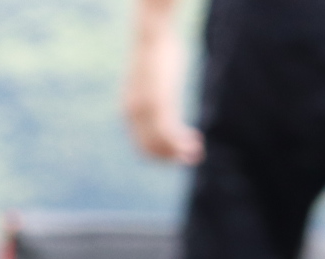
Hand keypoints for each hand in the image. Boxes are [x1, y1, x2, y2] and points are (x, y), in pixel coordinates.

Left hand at [125, 25, 202, 163]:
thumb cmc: (155, 56)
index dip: (163, 155)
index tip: (182, 150)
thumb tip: (163, 106)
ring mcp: (144, 110)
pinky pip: (168, 133)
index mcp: (128, 112)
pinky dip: (181, 143)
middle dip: (172, 158)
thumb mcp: (151, 83)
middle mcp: (132, 114)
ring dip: (179, 153)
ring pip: (160, 145)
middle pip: (151, 151)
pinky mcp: (157, 102)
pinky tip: (195, 141)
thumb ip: (154, 100)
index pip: (143, 147)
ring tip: (197, 152)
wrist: (151, 34)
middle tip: (194, 155)